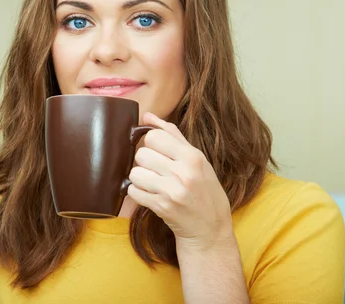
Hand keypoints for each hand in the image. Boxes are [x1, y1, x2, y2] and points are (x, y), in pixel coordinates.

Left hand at [127, 112, 233, 249]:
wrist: (210, 228)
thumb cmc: (204, 190)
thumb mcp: (197, 160)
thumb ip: (172, 135)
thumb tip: (148, 116)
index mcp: (193, 157)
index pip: (154, 136)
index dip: (152, 143)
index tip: (158, 152)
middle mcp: (183, 173)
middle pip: (142, 154)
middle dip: (145, 162)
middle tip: (156, 170)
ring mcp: (172, 192)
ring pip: (135, 173)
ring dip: (139, 178)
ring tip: (152, 183)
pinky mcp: (161, 208)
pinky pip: (134, 192)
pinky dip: (137, 193)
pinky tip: (150, 194)